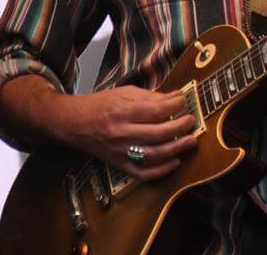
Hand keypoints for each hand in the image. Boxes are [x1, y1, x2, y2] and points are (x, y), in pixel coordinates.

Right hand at [60, 86, 198, 182]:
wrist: (75, 123)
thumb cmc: (100, 105)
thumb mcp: (124, 92)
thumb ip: (151, 97)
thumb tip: (176, 98)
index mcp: (122, 111)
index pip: (154, 110)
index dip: (174, 106)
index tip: (183, 101)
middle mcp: (121, 133)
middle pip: (157, 134)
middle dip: (179, 127)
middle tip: (191, 121)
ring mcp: (120, 152)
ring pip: (153, 155)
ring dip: (176, 149)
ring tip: (190, 141)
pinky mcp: (120, 165)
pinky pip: (143, 173)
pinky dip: (161, 171)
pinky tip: (175, 162)